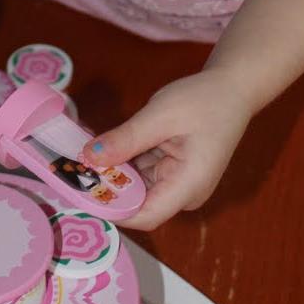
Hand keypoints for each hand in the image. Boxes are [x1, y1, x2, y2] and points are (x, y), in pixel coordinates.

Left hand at [80, 69, 252, 230]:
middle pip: (137, 203)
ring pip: (137, 189)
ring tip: (80, 158)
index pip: (144, 216)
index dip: (110, 210)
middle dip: (105, 189)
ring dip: (111, 175)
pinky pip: (143, 175)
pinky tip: (103, 150)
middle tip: (70, 170)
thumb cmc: (204, 100)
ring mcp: (179, 184)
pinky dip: (123, 164)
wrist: (233, 88)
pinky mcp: (173, 173)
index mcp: (189, 186)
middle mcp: (184, 194)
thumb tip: (90, 157)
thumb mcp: (160, 115)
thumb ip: (126, 139)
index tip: (78, 193)